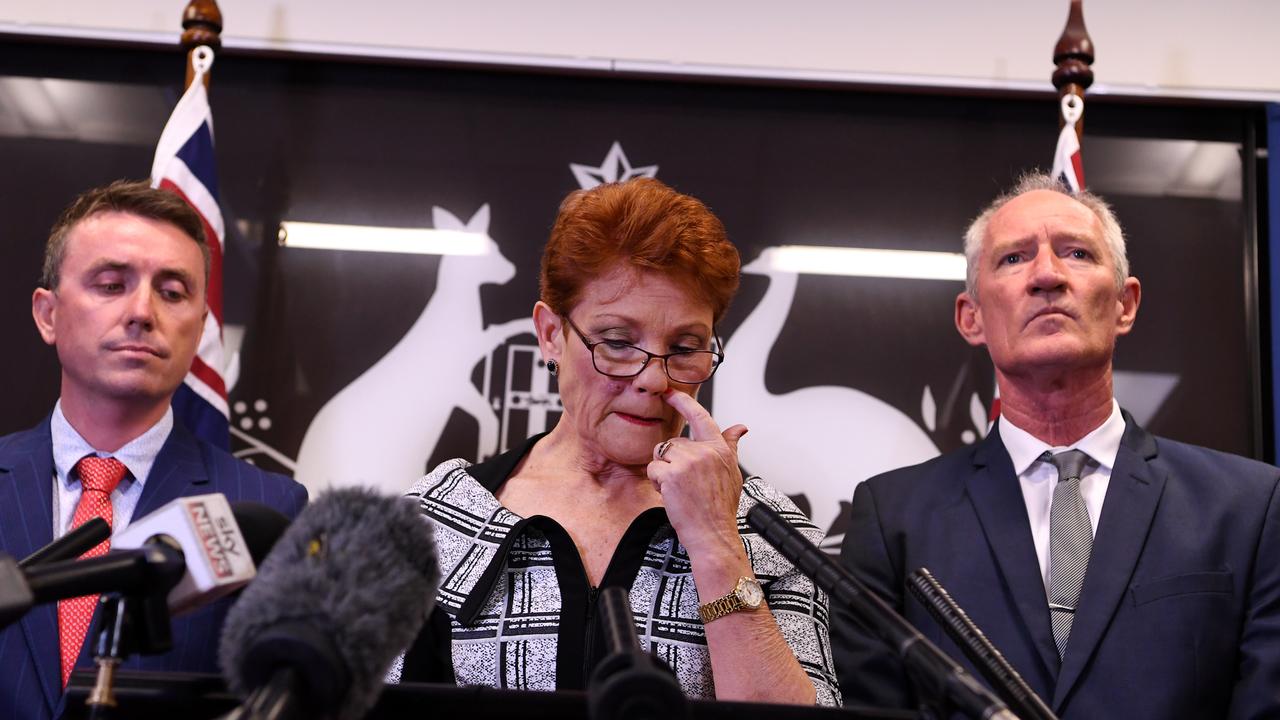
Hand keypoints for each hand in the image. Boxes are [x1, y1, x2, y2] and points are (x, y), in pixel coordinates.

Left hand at [647, 389, 748, 561]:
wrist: (713, 534)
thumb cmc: (720, 508)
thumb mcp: (732, 473)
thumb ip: (731, 447)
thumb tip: (740, 428)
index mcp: (719, 449)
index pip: (700, 417)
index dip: (683, 401)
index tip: (670, 392)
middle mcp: (705, 452)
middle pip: (673, 443)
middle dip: (671, 461)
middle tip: (684, 483)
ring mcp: (689, 462)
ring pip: (661, 455)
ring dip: (663, 472)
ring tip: (679, 489)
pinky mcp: (672, 474)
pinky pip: (653, 470)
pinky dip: (657, 483)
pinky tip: (671, 494)